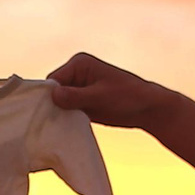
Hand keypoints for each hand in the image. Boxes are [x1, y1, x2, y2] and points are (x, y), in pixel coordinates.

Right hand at [47, 52, 176, 130]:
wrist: (147, 109)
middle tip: (52, 124)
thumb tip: (53, 95)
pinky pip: (67, 111)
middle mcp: (76, 74)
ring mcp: (79, 89)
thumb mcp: (100, 96)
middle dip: (53, 106)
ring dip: (59, 114)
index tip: (47, 114)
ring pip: (58, 103)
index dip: (48, 97)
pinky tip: (64, 130)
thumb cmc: (127, 97)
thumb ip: (76, 96)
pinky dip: (66, 119)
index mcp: (79, 64)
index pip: (53, 80)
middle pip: (53, 92)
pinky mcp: (82, 102)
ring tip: (58, 128)